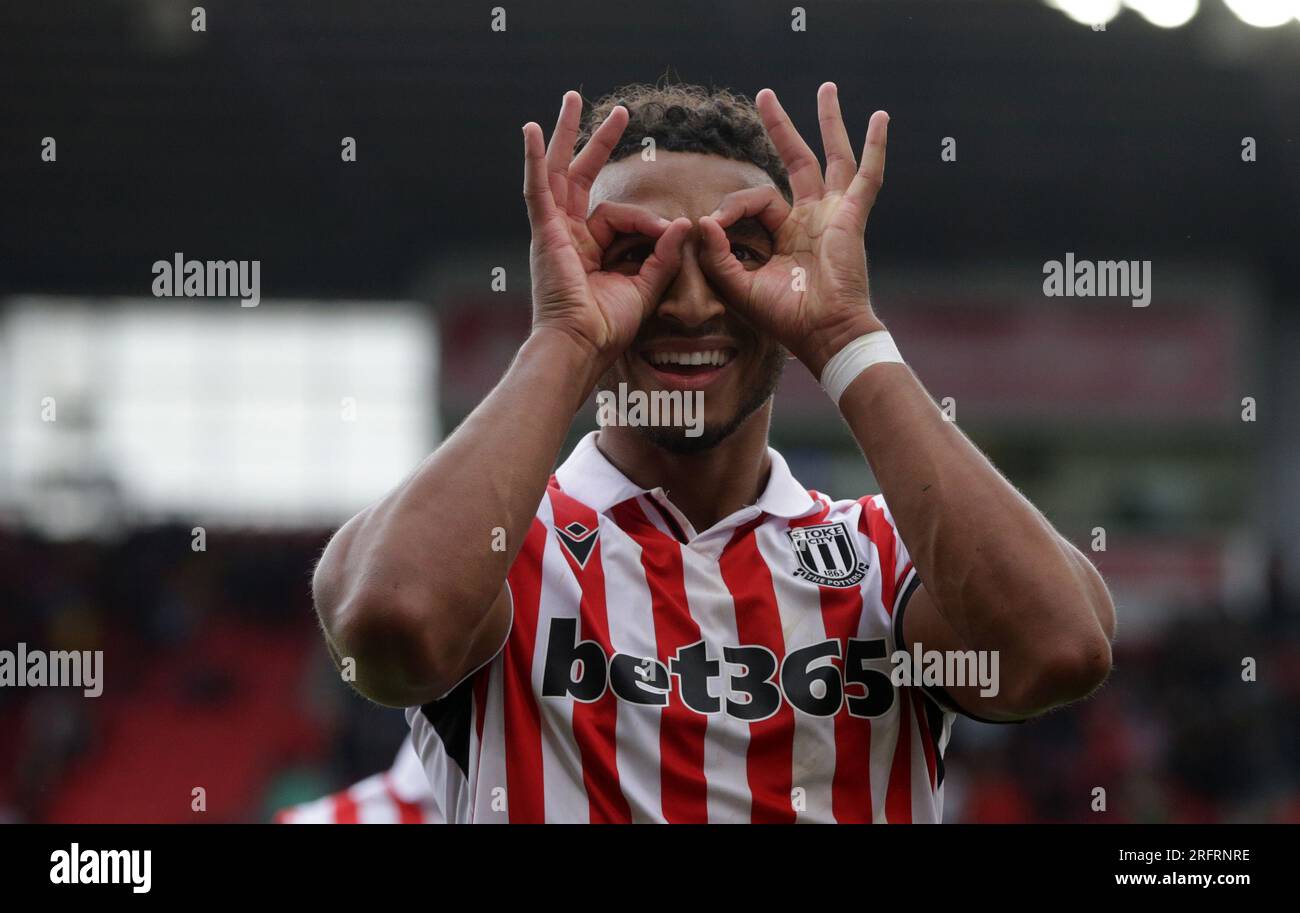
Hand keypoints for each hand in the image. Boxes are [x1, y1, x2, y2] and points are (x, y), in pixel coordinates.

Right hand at [523, 91, 690, 366]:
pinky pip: (537, 188)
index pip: (619, 216)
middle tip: (621, 111)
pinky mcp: (543, 232)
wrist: (582, 345)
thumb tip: (684, 223)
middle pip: (580, 176)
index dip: (647, 220)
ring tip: (574, 98)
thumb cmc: (607, 328)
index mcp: (589, 249)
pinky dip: (532, 158)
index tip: (669, 229)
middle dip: (599, 141)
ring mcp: (552, 231)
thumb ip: (663, 253)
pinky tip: (530, 129)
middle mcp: (567, 235)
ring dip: (568, 133)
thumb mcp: (645, 286)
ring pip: (558, 171)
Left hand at [698, 83, 889, 376]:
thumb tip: (702, 220)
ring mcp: (834, 214)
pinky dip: (875, 146)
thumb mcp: (739, 286)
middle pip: (797, 160)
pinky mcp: (852, 216)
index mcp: (787, 236)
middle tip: (764, 95)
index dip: (732, 206)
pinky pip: (867, 175)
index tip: (713, 225)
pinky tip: (880, 117)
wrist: (824, 335)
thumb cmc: (786, 319)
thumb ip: (717, 255)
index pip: (758, 200)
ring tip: (826, 88)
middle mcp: (812, 219)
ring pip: (832, 156)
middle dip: (780, 128)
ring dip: (828, 121)